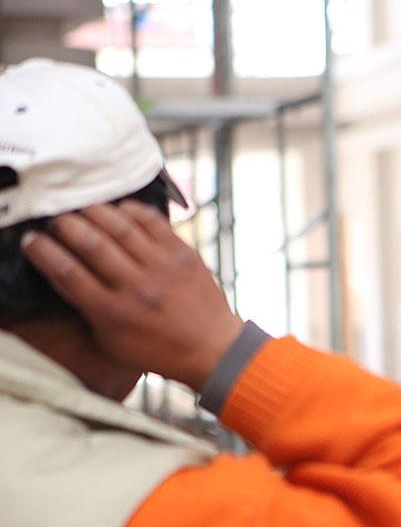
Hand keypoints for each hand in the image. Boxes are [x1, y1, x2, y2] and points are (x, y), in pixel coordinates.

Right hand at [21, 201, 243, 390]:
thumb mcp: (110, 339)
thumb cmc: (156, 348)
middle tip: (55, 221)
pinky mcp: (183, 253)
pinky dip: (130, 209)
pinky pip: (152, 220)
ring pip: (120, 225)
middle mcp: (137, 287)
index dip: (43, 251)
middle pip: (90, 242)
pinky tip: (117, 209)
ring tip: (81, 210)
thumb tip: (62, 271)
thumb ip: (86, 308)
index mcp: (113, 313)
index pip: (67, 273)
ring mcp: (163, 267)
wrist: (211, 348)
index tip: (32, 240)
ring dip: (93, 211)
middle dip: (65, 225)